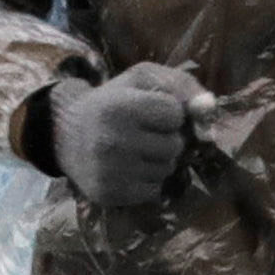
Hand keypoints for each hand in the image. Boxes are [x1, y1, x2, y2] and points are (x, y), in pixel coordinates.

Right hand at [41, 62, 206, 205]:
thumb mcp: (143, 79)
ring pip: (166, 170)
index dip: (168, 112)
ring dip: (159, 160)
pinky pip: (153, 191)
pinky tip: (129, 168)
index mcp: (119, 107)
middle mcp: (112, 141)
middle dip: (166, 138)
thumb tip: (210, 110)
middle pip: (174, 145)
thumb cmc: (112, 102)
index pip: (176, 114)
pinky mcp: (109, 195)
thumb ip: (182, 86)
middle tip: (142, 132)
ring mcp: (109, 172)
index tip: (147, 110)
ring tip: (135, 150)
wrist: (65, 134)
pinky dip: (148, 180)